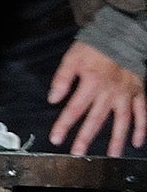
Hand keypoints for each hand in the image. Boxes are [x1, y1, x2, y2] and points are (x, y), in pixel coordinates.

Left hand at [48, 40, 146, 155]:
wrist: (121, 35)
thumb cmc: (92, 47)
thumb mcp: (71, 58)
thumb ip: (62, 79)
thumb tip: (53, 99)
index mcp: (90, 84)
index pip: (74, 109)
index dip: (64, 124)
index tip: (56, 139)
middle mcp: (109, 93)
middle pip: (96, 119)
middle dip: (86, 138)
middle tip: (78, 153)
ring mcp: (126, 95)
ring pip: (121, 121)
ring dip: (116, 139)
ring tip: (112, 156)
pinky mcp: (139, 93)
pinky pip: (142, 114)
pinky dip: (141, 129)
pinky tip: (137, 143)